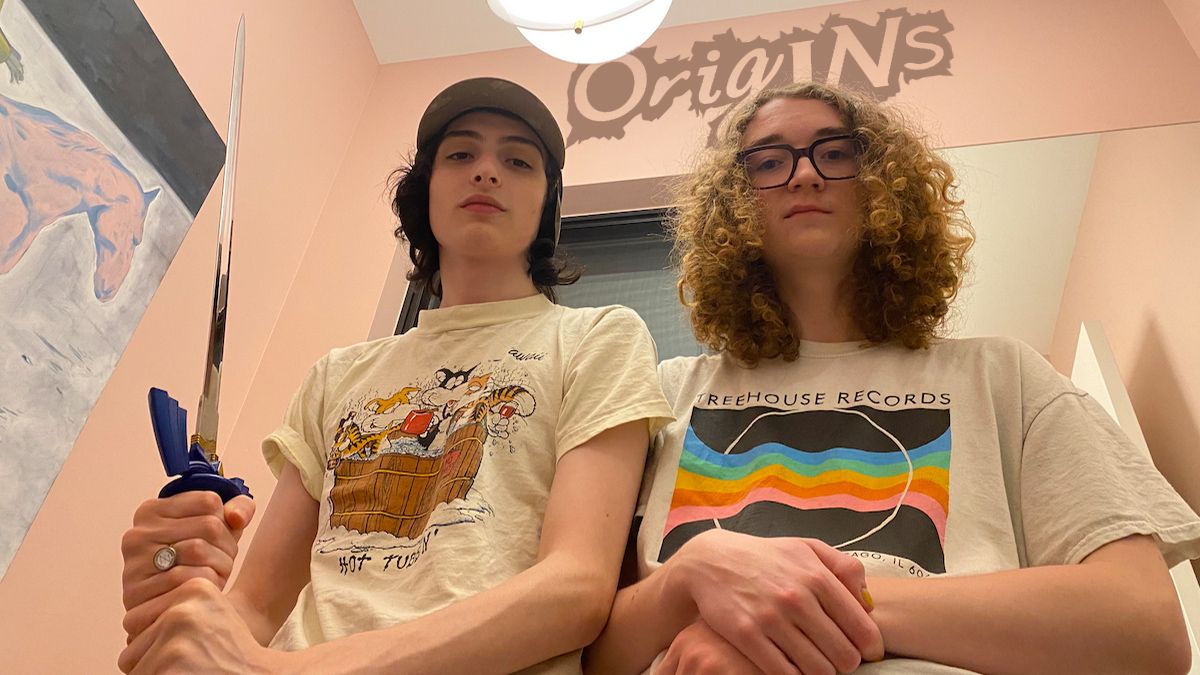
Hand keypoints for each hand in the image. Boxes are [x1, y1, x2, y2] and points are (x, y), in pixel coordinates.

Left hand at [118, 578, 285, 673]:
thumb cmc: (231, 655)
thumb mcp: (211, 615)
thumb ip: (174, 610)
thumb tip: (129, 621)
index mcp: (195, 588)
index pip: (137, 619)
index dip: (154, 642)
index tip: (186, 648)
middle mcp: (184, 605)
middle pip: (132, 640)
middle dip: (150, 659)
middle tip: (188, 664)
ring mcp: (176, 632)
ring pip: (131, 663)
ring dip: (153, 673)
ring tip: (189, 672)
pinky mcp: (170, 660)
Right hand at [121, 492, 255, 638]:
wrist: (169, 614)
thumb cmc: (197, 565)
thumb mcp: (218, 531)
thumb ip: (238, 510)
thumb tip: (237, 518)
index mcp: (151, 512)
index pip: (209, 502)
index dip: (227, 522)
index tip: (219, 538)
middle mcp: (136, 535)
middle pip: (209, 525)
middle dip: (226, 546)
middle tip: (220, 561)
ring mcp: (134, 565)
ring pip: (199, 550)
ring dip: (220, 567)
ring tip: (213, 575)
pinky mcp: (138, 595)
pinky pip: (188, 580)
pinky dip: (207, 586)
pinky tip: (203, 591)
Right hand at [673, 529, 882, 674]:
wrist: (711, 560)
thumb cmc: (766, 556)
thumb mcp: (807, 548)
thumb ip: (844, 568)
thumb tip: (869, 604)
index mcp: (817, 576)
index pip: (862, 629)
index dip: (869, 648)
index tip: (865, 652)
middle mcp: (797, 598)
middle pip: (844, 656)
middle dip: (846, 663)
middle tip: (836, 659)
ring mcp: (770, 618)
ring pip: (817, 670)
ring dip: (822, 673)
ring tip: (817, 665)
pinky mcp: (746, 635)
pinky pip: (784, 673)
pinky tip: (793, 668)